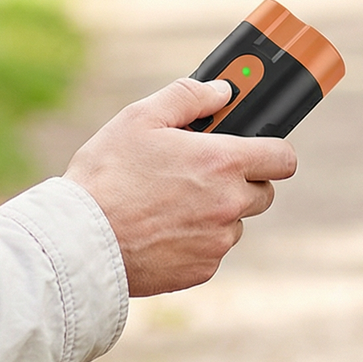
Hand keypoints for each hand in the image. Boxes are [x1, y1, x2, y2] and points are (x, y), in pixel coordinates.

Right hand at [63, 77, 297, 296]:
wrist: (80, 241)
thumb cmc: (106, 175)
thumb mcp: (140, 118)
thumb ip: (188, 96)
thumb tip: (222, 91)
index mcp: (221, 162)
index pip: (282, 157)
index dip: (272, 150)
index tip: (257, 148)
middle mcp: (228, 204)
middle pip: (264, 192)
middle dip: (242, 180)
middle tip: (203, 171)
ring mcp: (217, 241)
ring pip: (235, 222)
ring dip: (217, 211)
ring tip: (172, 201)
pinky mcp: (201, 270)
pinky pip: (213, 249)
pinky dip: (197, 239)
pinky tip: (162, 227)